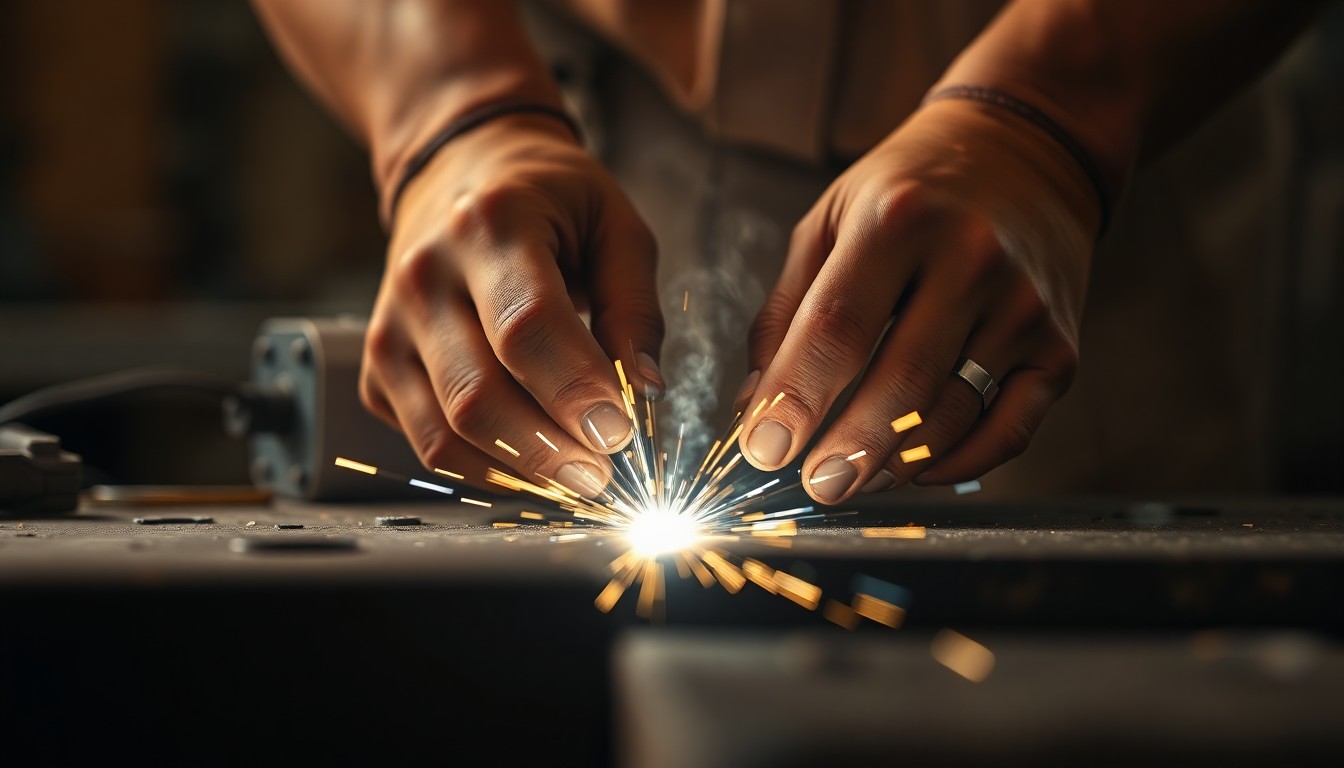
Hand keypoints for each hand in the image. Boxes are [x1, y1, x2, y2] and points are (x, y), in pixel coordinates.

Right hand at [359, 114, 663, 495]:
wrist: (458, 172)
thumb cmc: (549, 201)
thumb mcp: (614, 225)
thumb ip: (635, 307)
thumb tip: (645, 392)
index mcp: (490, 225)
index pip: (527, 327)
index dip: (575, 390)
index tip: (619, 435)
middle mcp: (423, 275)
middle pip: (478, 395)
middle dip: (549, 450)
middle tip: (604, 473)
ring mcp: (388, 326)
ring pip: (446, 433)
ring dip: (518, 472)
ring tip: (576, 475)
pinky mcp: (375, 368)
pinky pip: (427, 443)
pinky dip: (483, 469)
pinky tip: (530, 459)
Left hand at [736, 98, 1099, 502]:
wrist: (1026, 153)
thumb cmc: (910, 192)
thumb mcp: (829, 221)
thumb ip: (786, 313)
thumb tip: (755, 406)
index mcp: (899, 218)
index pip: (838, 327)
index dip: (796, 397)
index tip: (764, 449)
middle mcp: (972, 260)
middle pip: (900, 382)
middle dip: (847, 450)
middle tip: (813, 486)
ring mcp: (1023, 308)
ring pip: (952, 416)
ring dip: (894, 466)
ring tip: (851, 480)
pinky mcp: (1059, 349)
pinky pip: (1008, 431)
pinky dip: (957, 465)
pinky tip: (914, 472)